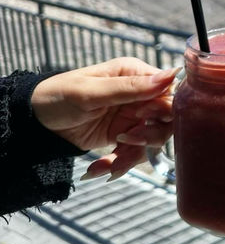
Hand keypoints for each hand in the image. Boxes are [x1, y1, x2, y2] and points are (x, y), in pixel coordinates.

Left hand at [31, 57, 177, 180]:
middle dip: (147, 137)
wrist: (34, 124)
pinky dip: (118, 164)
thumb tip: (170, 74)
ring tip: (106, 165)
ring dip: (130, 156)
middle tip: (123, 142)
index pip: (167, 91)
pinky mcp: (122, 136)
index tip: (142, 119)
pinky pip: (133, 153)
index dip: (161, 109)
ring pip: (150, 141)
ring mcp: (130, 116)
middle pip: (164, 119)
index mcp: (134, 74)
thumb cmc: (59, 96)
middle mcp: (138, 95)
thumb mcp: (93, 93)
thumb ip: (131, 87)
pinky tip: (98, 169)